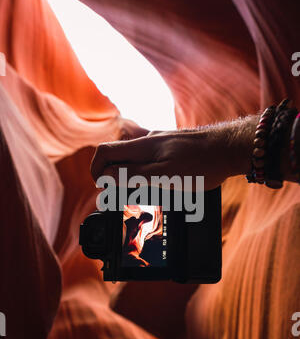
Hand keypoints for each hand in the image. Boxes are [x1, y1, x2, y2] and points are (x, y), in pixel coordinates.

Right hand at [91, 117, 257, 189]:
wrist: (230, 148)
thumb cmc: (201, 163)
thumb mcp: (163, 175)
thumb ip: (132, 175)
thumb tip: (104, 176)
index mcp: (141, 146)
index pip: (104, 152)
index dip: (96, 171)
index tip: (102, 189)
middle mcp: (148, 141)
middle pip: (117, 155)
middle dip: (112, 176)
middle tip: (119, 197)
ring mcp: (161, 142)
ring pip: (134, 158)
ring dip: (130, 176)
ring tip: (140, 195)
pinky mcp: (173, 147)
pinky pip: (150, 159)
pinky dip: (146, 173)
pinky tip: (159, 184)